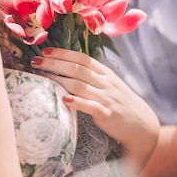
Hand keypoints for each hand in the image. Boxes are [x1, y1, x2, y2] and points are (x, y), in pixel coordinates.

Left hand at [30, 48, 159, 167]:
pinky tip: (65, 100)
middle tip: (36, 61)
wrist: (141, 125)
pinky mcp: (107, 114)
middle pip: (77, 69)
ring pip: (80, 85)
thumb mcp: (109, 85)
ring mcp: (106, 98)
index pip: (82, 58)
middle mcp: (105, 82)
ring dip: (59, 79)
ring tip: (42, 77)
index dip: (63, 53)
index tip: (45, 51)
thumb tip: (67, 68)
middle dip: (55, 63)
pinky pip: (91, 106)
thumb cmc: (120, 103)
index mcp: (105, 73)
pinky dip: (78, 102)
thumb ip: (92, 77)